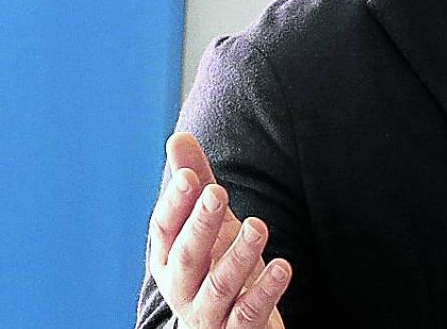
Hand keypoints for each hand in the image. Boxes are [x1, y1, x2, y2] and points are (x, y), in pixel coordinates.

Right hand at [148, 132, 292, 328]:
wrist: (230, 328)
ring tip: (258, 226)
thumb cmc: (216, 265)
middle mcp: (182, 286)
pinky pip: (250, 313)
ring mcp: (209, 313)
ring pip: (219, 286)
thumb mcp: (209, 224)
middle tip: (217, 193)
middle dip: (200, 224)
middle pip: (186, 256)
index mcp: (169, 257)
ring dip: (238, 256)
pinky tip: (283, 267)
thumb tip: (177, 137)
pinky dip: (266, 290)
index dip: (174, 204)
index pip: (164, 229)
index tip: (188, 177)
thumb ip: (195, 184)